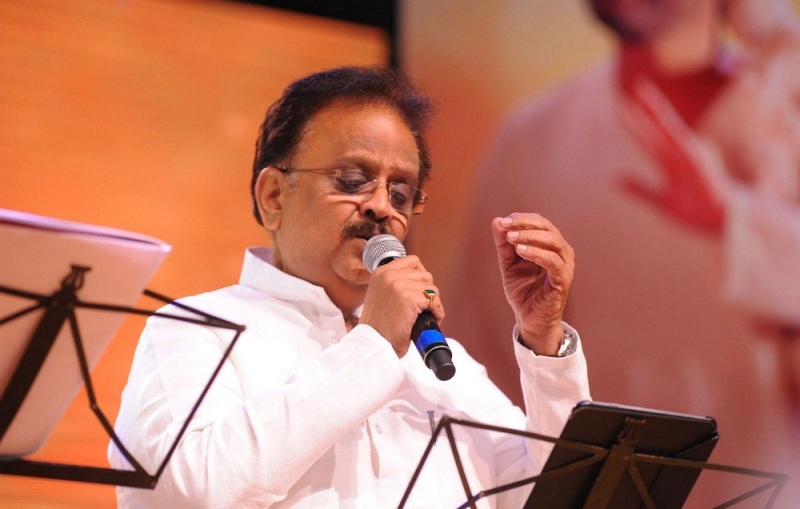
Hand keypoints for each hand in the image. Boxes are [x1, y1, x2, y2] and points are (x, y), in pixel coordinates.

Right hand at [358, 255, 443, 357]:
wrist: (373, 344)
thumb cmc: (378, 327)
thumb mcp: (381, 296)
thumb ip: (394, 285)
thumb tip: (419, 282)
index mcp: (381, 273)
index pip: (412, 261)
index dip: (421, 276)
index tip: (420, 291)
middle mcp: (389, 275)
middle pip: (425, 275)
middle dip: (427, 293)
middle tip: (422, 308)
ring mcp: (399, 286)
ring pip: (432, 288)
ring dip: (433, 303)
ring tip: (424, 316)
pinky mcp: (410, 299)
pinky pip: (434, 301)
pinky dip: (437, 313)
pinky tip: (430, 321)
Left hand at [492, 213, 573, 354]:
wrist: (529, 318)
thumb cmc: (523, 290)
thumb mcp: (508, 263)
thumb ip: (503, 244)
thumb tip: (497, 221)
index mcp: (549, 245)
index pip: (540, 223)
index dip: (522, 219)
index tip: (503, 222)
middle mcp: (561, 252)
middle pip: (548, 228)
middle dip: (525, 224)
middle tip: (506, 226)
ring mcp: (564, 265)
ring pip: (553, 241)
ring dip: (531, 236)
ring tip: (512, 238)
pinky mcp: (563, 280)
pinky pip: (553, 262)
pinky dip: (537, 253)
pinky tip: (521, 251)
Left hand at [619, 79, 725, 234]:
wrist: (722, 221)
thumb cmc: (696, 211)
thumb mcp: (661, 201)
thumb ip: (640, 190)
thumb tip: (615, 179)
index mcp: (671, 163)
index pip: (651, 138)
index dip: (637, 122)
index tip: (622, 107)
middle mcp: (679, 156)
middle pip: (659, 128)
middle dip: (646, 109)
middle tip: (634, 88)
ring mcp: (688, 159)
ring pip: (667, 132)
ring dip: (655, 114)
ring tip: (643, 97)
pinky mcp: (697, 166)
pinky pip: (682, 148)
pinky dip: (671, 134)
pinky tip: (661, 122)